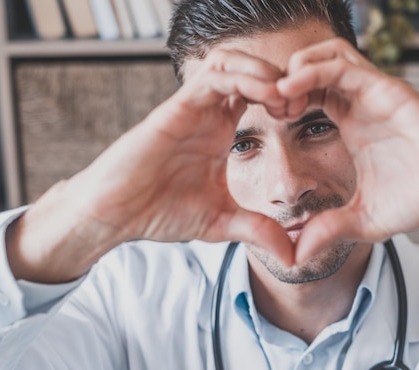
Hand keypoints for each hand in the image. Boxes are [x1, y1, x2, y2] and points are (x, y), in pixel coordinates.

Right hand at [8, 48, 294, 281]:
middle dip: (280, 78)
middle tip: (298, 104)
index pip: (257, 92)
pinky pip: (212, 77)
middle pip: (248, 68)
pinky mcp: (175, 109)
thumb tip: (294, 258)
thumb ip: (257, 230)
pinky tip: (266, 97)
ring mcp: (191, 107)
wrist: (115, 216)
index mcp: (219, 130)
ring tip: (284, 98)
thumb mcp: (222, 223)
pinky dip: (244, 78)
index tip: (302, 116)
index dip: (285, 97)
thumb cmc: (159, 213)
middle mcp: (207, 113)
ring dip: (264, 72)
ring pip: (231, 62)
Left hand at [277, 39, 418, 262]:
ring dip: (296, 68)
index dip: (285, 99)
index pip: (310, 93)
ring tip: (278, 93)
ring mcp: (376, 93)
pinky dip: (313, 70)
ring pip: (328, 55)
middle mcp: (362, 102)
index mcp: (353, 122)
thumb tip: (296, 255)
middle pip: (315, 66)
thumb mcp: (363, 219)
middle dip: (284, 79)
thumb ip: (329, 230)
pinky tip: (291, 87)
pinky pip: (345, 66)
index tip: (269, 118)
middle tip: (267, 102)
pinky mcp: (390, 90)